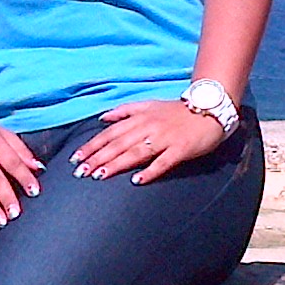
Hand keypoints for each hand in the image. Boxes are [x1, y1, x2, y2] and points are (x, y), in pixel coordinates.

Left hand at [73, 99, 226, 184]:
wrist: (209, 109)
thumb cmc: (176, 111)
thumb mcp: (148, 104)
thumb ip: (124, 111)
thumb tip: (102, 118)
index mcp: (139, 117)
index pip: (110, 133)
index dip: (92, 146)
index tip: (75, 158)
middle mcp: (148, 127)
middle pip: (118, 144)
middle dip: (97, 158)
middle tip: (80, 172)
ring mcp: (164, 139)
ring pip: (136, 152)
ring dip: (116, 164)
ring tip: (100, 175)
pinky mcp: (180, 149)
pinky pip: (163, 162)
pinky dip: (150, 171)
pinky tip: (137, 180)